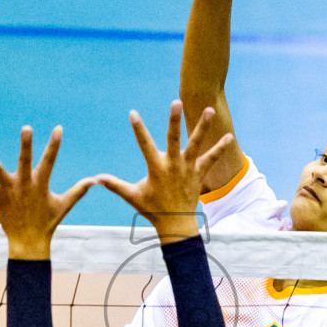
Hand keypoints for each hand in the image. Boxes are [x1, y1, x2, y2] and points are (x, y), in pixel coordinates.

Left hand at [0, 125, 93, 259]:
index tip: (58, 128)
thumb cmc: (47, 222)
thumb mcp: (64, 205)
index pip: (50, 160)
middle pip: (24, 160)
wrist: (29, 242)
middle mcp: (24, 185)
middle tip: (26, 128)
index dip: (55, 144)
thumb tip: (94, 181)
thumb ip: (77, 191)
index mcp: (40, 184)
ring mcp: (10, 192)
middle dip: (26, 144)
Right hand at [95, 101, 235, 242]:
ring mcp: (188, 169)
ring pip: (196, 144)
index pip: (144, 144)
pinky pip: (212, 159)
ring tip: (209, 110)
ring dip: (202, 127)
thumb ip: (115, 185)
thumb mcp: (133, 196)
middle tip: (177, 101)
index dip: (138, 128)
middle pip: (174, 138)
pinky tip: (230, 137)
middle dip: (174, 120)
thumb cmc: (153, 209)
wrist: (176, 224)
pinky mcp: (199, 173)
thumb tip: (96, 179)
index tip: (132, 113)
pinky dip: (220, 148)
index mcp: (156, 168)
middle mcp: (173, 165)